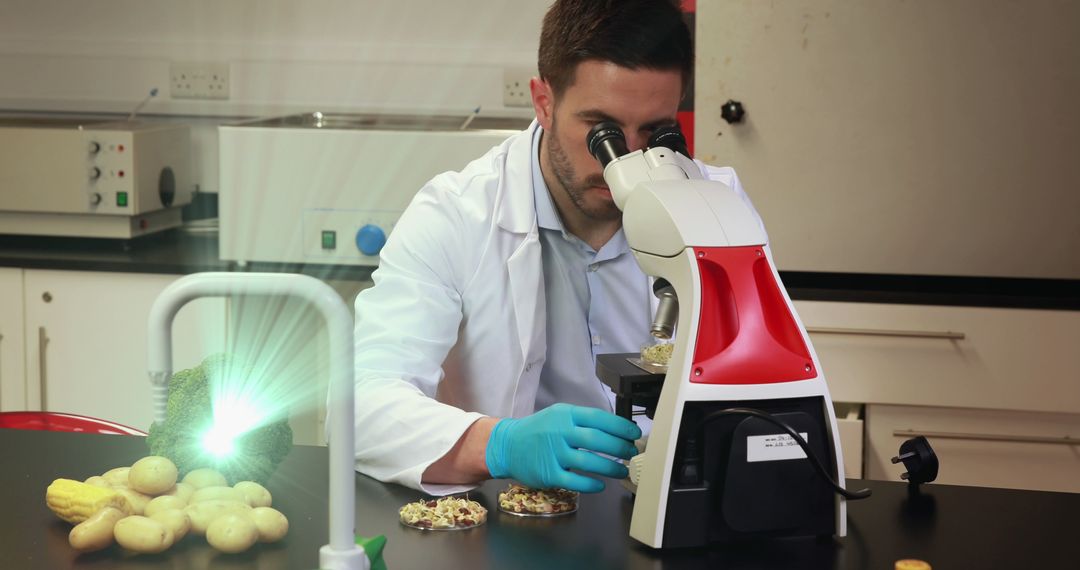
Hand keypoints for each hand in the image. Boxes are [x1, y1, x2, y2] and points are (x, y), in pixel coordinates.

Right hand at [484, 403, 641, 492]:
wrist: (508, 445)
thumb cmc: (538, 431)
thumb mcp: (559, 416)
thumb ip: (583, 421)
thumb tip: (615, 430)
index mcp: (565, 415)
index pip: (599, 418)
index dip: (620, 426)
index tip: (633, 434)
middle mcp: (560, 432)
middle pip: (597, 440)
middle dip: (619, 447)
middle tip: (631, 453)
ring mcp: (553, 453)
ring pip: (589, 462)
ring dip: (611, 468)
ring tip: (621, 471)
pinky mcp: (548, 473)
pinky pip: (575, 481)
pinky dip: (591, 484)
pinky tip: (601, 485)